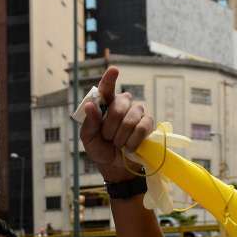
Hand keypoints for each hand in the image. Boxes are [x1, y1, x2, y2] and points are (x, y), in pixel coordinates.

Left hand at [77, 66, 156, 183]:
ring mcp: (137, 112)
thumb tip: (91, 105)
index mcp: (106, 104)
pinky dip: (133, 141)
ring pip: (130, 119)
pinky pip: (141, 128)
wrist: (115, 166)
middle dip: (110, 127)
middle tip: (108, 138)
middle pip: (118, 107)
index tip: (114, 70)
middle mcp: (122, 104)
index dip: (110, 79)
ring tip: (118, 143)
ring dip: (121, 136)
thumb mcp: (89, 138)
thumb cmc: (100, 149)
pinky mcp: (148, 123)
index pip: (107, 88)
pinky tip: (129, 147)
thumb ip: (89, 123)